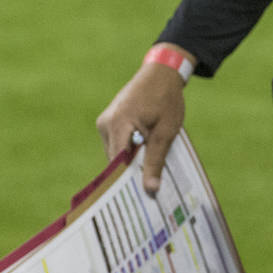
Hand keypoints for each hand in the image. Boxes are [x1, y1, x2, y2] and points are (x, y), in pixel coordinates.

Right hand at [96, 58, 187, 195]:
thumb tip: (150, 190)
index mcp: (118, 124)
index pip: (117, 164)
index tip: (139, 199)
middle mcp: (106, 123)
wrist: (162, 73)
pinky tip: (145, 153)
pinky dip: (129, 150)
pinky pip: (117, 143)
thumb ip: (156, 160)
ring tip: (150, 168)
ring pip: (115, 153)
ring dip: (131, 160)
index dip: (127, 182)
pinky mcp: (109, 121)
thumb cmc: (167, 99)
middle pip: (115, 160)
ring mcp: (105, 121)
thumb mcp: (166, 132)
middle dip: (130, 173)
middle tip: (149, 189)